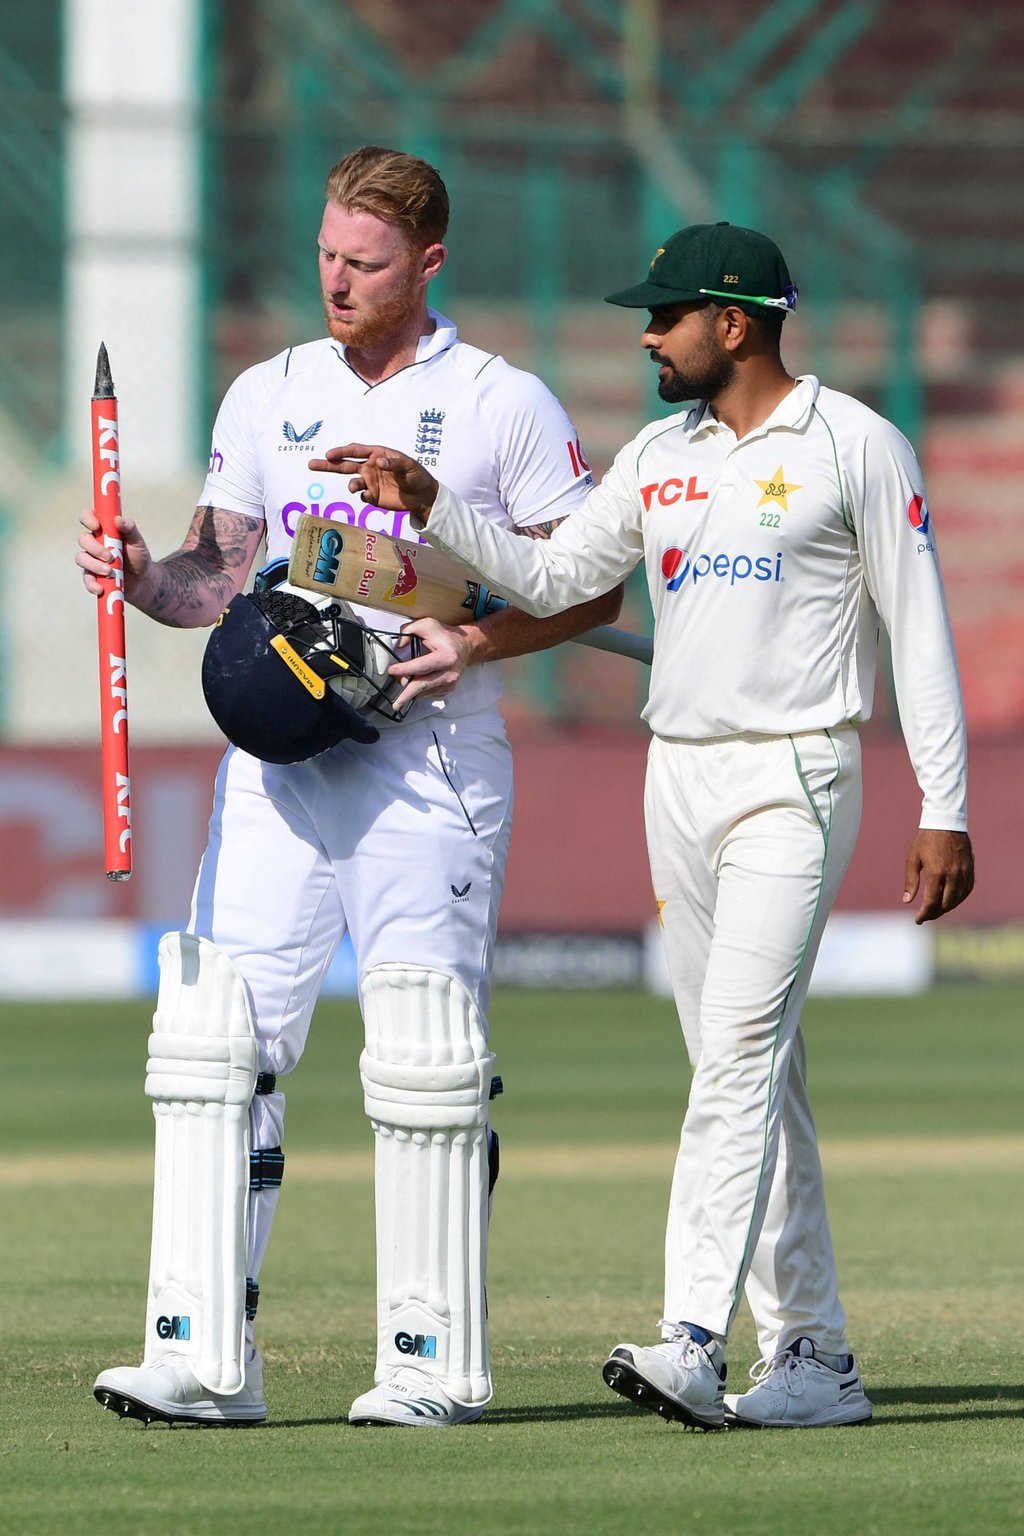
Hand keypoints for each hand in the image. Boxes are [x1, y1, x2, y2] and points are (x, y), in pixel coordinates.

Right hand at [76, 509, 151, 597]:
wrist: (142, 581)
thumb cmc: (138, 556)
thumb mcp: (137, 542)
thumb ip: (130, 529)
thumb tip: (119, 519)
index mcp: (103, 530)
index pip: (87, 517)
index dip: (87, 518)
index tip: (97, 526)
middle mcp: (93, 543)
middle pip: (83, 539)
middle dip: (94, 548)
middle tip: (110, 557)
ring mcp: (91, 560)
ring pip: (81, 558)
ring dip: (94, 565)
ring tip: (109, 572)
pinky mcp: (92, 576)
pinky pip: (86, 579)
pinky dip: (91, 584)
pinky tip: (100, 588)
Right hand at [308, 443, 438, 517]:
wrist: (423, 496)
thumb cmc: (417, 475)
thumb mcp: (409, 466)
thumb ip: (393, 463)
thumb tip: (378, 462)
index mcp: (376, 454)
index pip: (355, 451)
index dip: (342, 452)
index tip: (330, 455)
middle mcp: (369, 467)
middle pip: (344, 465)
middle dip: (328, 464)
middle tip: (311, 464)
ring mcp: (370, 482)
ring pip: (352, 482)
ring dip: (352, 485)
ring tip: (355, 488)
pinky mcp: (373, 497)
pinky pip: (363, 496)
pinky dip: (364, 497)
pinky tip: (371, 497)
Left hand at [388, 617, 475, 711]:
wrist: (465, 647)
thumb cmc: (446, 637)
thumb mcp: (428, 625)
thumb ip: (410, 631)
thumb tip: (398, 646)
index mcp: (446, 656)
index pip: (422, 666)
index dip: (406, 669)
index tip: (392, 670)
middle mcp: (450, 673)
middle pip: (424, 686)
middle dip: (407, 694)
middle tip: (396, 703)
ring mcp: (450, 683)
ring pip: (424, 692)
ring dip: (410, 689)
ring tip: (402, 680)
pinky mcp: (448, 690)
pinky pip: (429, 694)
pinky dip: (418, 691)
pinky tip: (414, 684)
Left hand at [902, 829, 974, 923]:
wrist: (945, 822)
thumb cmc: (925, 840)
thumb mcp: (912, 859)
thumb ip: (911, 881)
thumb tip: (906, 901)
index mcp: (936, 872)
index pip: (932, 902)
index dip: (924, 914)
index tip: (918, 920)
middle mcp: (952, 874)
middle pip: (945, 904)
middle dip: (934, 913)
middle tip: (925, 916)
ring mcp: (963, 872)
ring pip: (957, 899)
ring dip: (946, 908)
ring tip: (935, 910)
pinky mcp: (970, 869)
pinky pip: (967, 890)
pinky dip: (958, 899)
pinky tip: (950, 901)